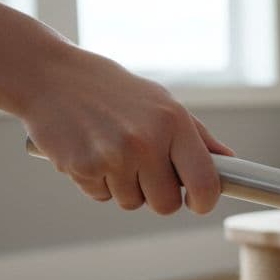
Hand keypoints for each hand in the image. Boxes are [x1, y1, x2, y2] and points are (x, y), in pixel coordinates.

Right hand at [18, 44, 233, 214]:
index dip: (204, 201)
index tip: (198, 202)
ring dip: (123, 186)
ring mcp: (114, 156)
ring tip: (110, 150)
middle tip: (142, 169)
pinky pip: (101, 196)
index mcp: (173, 122)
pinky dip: (96, 182)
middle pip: (166, 204)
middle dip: (157, 195)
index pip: (205, 182)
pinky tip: (90, 151)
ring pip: (132, 203)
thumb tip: (228, 162)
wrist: (50, 76)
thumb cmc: (110, 89)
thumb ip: (196, 136)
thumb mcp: (160, 101)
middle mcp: (146, 140)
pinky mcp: (83, 168)